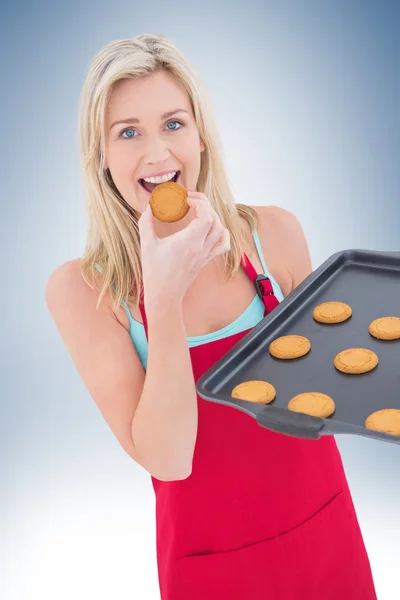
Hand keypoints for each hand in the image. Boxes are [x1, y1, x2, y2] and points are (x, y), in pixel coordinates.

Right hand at [138, 191, 229, 311]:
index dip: (200, 202)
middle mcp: (200, 248)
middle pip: (214, 219)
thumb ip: (146, 222)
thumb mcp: (146, 245)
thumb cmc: (154, 272)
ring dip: (213, 216)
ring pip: (220, 230)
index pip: (206, 216)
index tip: (186, 199)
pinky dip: (223, 234)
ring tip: (200, 211)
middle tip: (191, 200)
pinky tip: (213, 228)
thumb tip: (148, 206)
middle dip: (205, 205)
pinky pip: (223, 246)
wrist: (164, 295)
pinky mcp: (206, 260)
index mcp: (187, 242)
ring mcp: (205, 255)